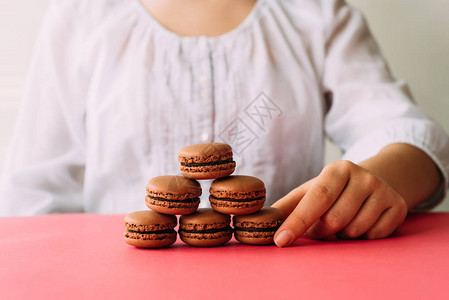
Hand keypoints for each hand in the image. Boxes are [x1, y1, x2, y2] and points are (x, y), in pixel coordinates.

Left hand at [272, 160, 407, 246]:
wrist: (373, 182)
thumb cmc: (333, 191)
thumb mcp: (309, 192)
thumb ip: (287, 206)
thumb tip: (263, 220)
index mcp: (337, 169)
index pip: (316, 198)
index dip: (297, 222)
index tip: (280, 240)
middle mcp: (363, 176)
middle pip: (334, 220)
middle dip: (322, 231)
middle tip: (321, 226)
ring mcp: (383, 190)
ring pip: (354, 231)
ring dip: (342, 235)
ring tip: (343, 221)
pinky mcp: (399, 207)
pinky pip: (374, 236)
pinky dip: (362, 237)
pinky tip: (361, 223)